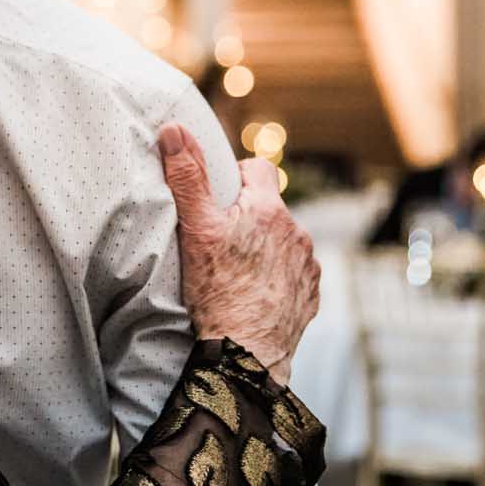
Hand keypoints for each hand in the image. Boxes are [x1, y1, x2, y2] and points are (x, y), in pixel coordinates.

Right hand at [158, 123, 319, 383]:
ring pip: (282, 239)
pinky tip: (253, 291)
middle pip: (268, 207)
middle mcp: (297, 232)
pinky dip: (275, 274)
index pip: (258, 167)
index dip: (235, 176)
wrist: (244, 356)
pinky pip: (293, 271)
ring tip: (235, 270)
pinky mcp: (311, 293)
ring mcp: (307, 265)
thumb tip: (173, 129)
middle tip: (218, 239)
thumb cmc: (216, 292)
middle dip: (246, 216)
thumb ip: (187, 176)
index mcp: (269, 210)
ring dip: (263, 245)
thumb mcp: (194, 230)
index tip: (217, 198)